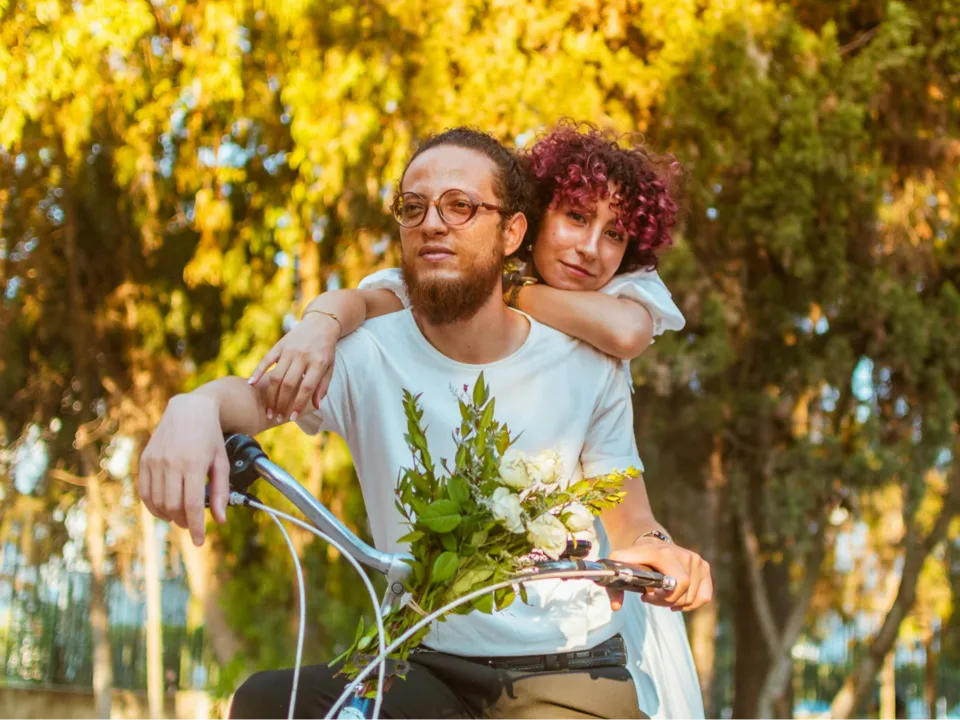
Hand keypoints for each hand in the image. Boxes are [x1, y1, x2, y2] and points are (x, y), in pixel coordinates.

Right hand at [138, 393, 228, 545]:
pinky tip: (165, 509)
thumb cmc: (210, 437)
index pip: (191, 505)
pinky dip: (154, 507)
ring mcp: (155, 462)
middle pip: (173, 507)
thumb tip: (219, 519)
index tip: (200, 541)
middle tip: (192, 525)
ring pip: (157, 503)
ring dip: (169, 516)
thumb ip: (221, 492)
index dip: (195, 527)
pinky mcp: (145, 460)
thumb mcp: (222, 462)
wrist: (189, 410)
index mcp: (193, 464)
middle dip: (183, 522)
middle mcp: (171, 463)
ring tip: (180, 517)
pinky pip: (145, 492)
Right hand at [248, 312, 338, 421]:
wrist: (321, 323)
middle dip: (282, 404)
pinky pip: (266, 359)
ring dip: (271, 395)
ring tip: (268, 410)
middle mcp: (303, 356)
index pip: (306, 387)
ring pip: (276, 376)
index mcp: (318, 362)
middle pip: (288, 384)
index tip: (291, 418)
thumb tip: (316, 406)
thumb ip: (323, 386)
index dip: (299, 404)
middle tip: (276, 418)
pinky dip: (257, 372)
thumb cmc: (326, 350)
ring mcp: (289, 350)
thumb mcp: (330, 367)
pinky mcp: (279, 345)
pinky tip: (251, 384)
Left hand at [606, 537, 712, 611]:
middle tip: (653, 597)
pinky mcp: (703, 566)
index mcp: (663, 553)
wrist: (649, 541)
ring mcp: (695, 559)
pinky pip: (705, 596)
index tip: (646, 596)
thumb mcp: (620, 566)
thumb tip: (616, 607)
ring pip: (693, 597)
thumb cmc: (634, 556)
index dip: (663, 597)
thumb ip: (613, 586)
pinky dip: (692, 603)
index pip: (677, 583)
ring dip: (677, 603)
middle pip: (683, 592)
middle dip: (667, 601)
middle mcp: (683, 554)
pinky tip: (678, 599)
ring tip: (663, 596)